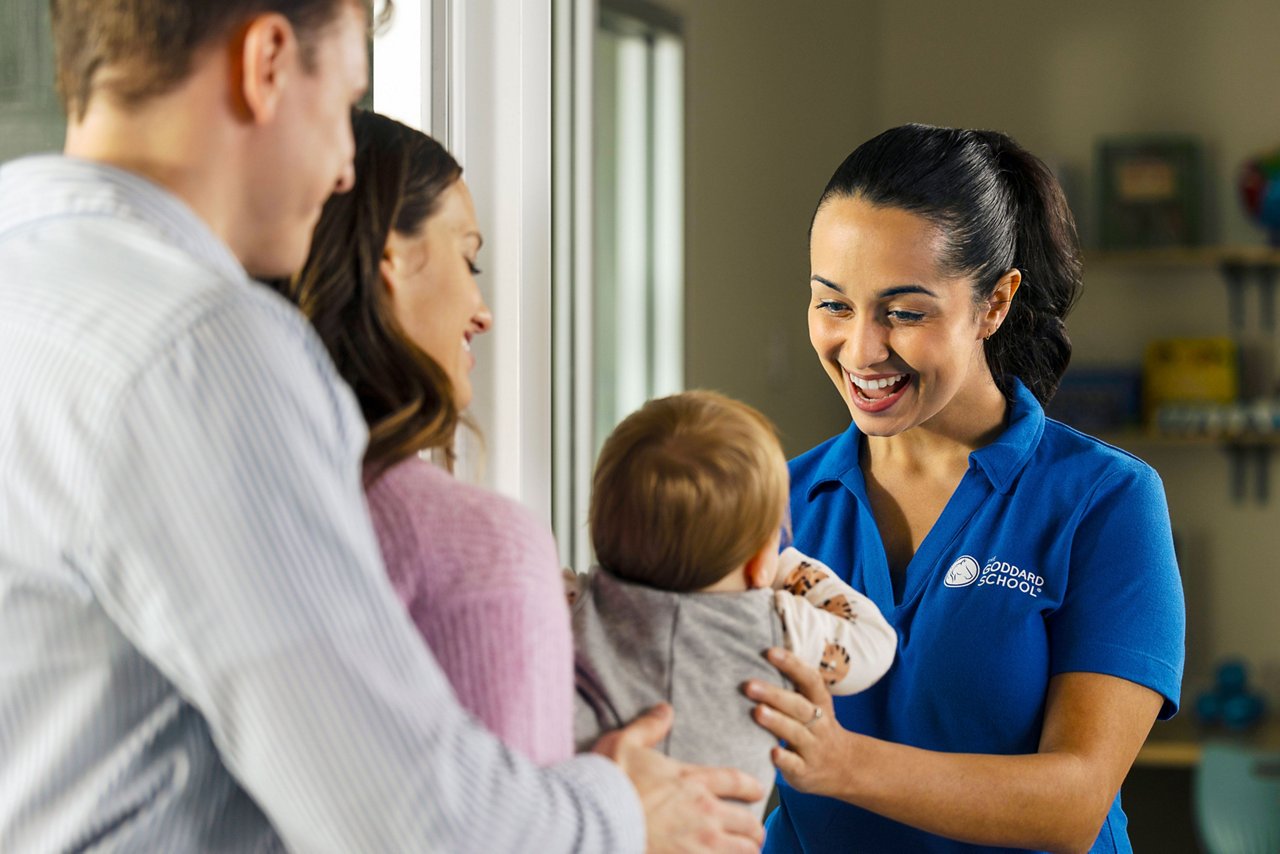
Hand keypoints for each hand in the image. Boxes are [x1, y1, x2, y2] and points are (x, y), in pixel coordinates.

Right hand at [592, 703, 764, 852]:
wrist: (595, 820)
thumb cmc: (608, 781)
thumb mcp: (625, 744)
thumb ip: (649, 727)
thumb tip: (665, 709)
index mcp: (692, 781)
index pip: (736, 781)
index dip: (752, 786)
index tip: (758, 790)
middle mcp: (704, 812)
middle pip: (748, 822)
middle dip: (754, 829)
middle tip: (753, 833)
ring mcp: (700, 844)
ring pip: (744, 851)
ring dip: (747, 852)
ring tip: (747, 853)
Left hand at [745, 647, 852, 798]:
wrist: (845, 768)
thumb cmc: (818, 729)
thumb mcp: (814, 706)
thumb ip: (794, 688)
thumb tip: (763, 655)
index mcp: (820, 703)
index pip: (810, 680)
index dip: (792, 664)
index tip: (770, 652)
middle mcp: (819, 724)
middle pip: (799, 706)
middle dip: (774, 694)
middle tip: (749, 685)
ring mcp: (813, 748)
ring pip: (796, 733)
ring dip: (777, 722)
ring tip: (757, 712)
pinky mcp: (806, 771)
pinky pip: (795, 765)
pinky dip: (784, 759)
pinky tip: (771, 753)